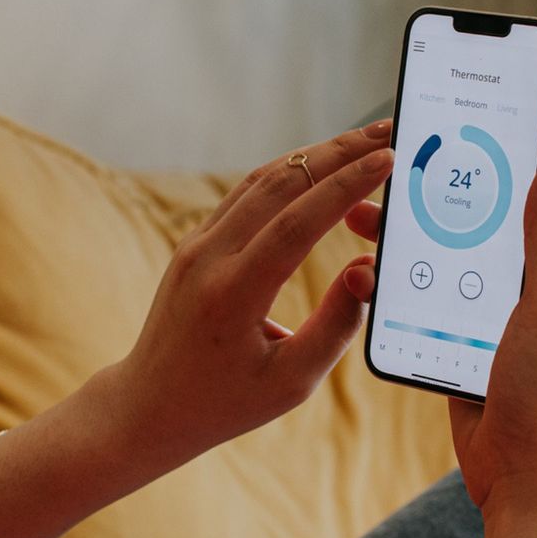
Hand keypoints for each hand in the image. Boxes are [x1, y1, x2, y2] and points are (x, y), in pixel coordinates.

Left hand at [104, 120, 392, 471]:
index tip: (386, 158)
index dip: (345, 186)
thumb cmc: (226, 403)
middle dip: (338, 153)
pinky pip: (246, 195)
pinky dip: (289, 174)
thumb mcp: (292, 382)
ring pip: (261, 181)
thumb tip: (368, 268)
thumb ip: (337, 325)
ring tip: (362, 141)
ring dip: (314, 156)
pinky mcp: (195, 243)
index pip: (296, 224)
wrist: (150, 406)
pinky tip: (321, 166)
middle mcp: (208, 258)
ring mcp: (196, 245)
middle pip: (280, 185)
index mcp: (233, 294)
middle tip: (386, 131)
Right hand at [343, 153, 536, 521]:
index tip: (446, 147)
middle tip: (383, 190)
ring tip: (365, 226)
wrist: (523, 477)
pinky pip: (434, 310)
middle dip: (433, 212)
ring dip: (412, 250)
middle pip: (480, 238)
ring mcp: (500, 324)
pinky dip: (407, 293)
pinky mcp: (468, 350)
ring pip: (451, 271)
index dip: (489, 178)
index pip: (530, 211)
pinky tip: (372, 274)